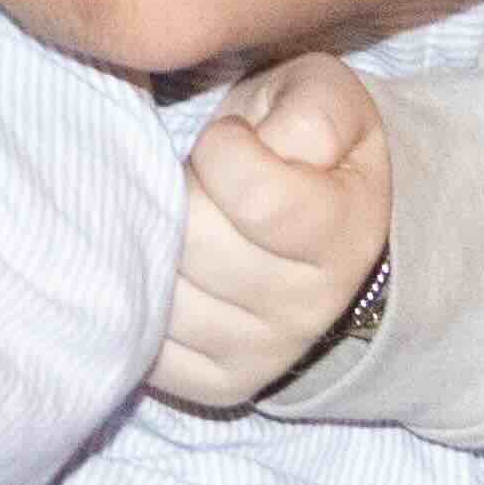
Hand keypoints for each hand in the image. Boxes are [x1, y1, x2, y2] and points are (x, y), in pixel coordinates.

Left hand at [153, 55, 390, 411]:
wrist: (314, 220)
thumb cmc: (305, 146)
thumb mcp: (324, 101)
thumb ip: (311, 111)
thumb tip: (267, 147)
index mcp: (345, 232)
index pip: (256, 198)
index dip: (223, 149)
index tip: (229, 137)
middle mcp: (311, 308)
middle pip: (198, 245)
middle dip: (179, 191)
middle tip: (194, 177)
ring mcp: (265, 354)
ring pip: (166, 295)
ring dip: (152, 242)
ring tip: (180, 219)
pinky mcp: (219, 384)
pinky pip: (151, 347)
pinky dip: (138, 299)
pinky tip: (159, 262)